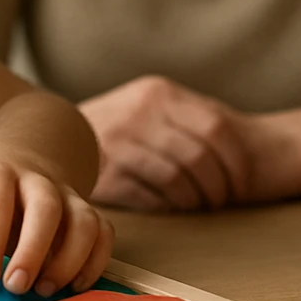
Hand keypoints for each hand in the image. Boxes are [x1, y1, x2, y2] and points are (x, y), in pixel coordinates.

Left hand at [0, 150, 113, 297]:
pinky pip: (104, 234)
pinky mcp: (89, 213)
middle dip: (34, 250)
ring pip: (84, 221)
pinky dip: (96, 262)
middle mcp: (38, 182)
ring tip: (45, 290)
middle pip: (46, 208)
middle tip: (17, 287)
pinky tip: (74, 285)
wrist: (24, 157)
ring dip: (69, 260)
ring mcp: (68, 196)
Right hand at [79, 76, 300, 210]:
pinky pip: (149, 196)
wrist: (53, 131)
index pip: (215, 129)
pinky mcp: (103, 173)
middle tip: (220, 201)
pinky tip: (170, 207)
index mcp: (158, 93)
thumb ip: (190, 119)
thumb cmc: (121, 126)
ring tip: (198, 205)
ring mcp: (117, 142)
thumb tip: (248, 155)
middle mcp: (137, 112)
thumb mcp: (154, 107)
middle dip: (218, 187)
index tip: (241, 183)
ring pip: (176, 178)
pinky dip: (168, 207)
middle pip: (199, 157)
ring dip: (195, 200)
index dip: (236, 163)